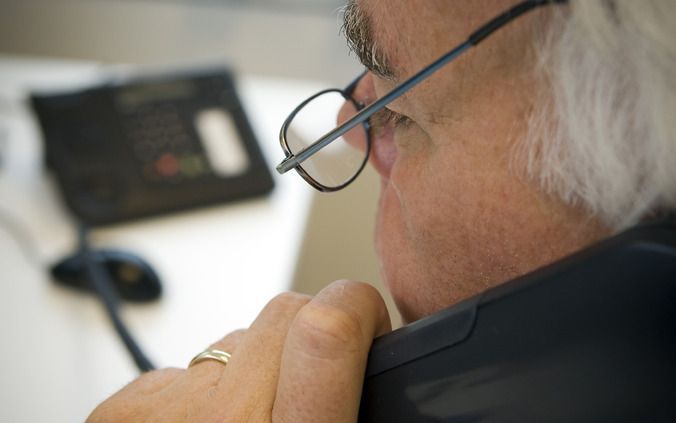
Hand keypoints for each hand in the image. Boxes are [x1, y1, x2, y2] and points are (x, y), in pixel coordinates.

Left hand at [86, 280, 390, 421]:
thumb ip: (351, 398)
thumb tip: (374, 361)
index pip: (330, 324)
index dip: (359, 305)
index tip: (366, 321)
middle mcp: (221, 420)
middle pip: (285, 311)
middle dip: (310, 337)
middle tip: (307, 394)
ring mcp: (164, 408)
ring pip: (237, 337)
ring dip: (253, 370)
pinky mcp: (125, 406)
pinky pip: (191, 366)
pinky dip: (206, 392)